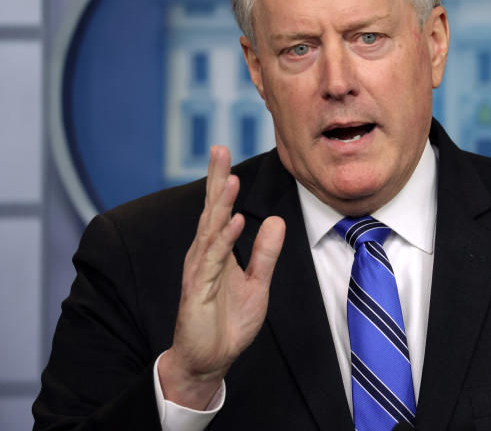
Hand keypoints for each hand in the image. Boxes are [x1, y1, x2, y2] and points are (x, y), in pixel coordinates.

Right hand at [158, 145, 285, 408]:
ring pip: (210, 232)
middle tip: (218, 148)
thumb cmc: (229, 322)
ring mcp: (199, 273)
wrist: (208, 361)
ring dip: (220, 206)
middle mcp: (204, 256)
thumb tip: (274, 220)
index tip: (222, 149)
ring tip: (229, 179)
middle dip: (214, 179)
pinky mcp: (198, 292)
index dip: (220, 180)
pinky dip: (223, 242)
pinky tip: (233, 223)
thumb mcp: (257, 283)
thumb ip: (264, 253)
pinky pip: (212, 262)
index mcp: (217, 251)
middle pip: (210, 211)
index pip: (219, 210)